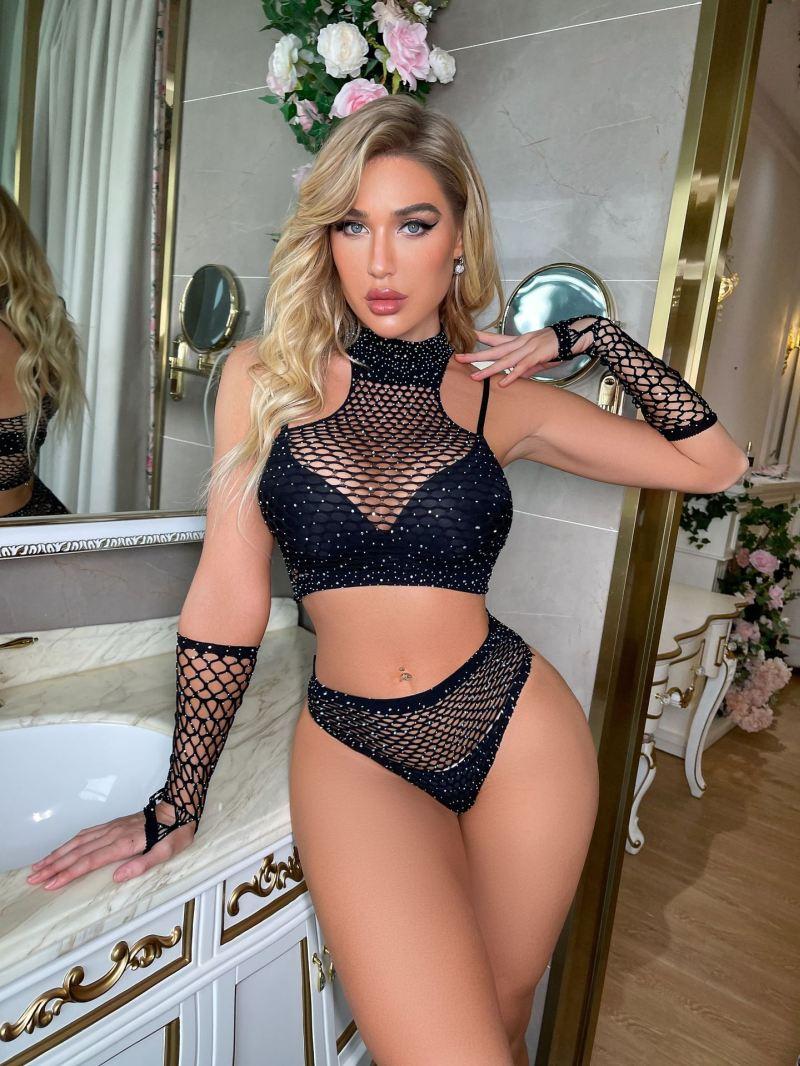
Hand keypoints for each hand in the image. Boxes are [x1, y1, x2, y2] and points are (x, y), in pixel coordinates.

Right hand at [25, 803, 195, 890]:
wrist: (179, 806)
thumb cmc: (176, 831)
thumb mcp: (168, 851)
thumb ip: (143, 864)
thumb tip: (118, 877)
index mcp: (125, 843)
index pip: (90, 861)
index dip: (69, 873)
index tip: (51, 884)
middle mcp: (113, 834)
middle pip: (77, 852)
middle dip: (54, 866)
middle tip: (34, 879)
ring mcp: (111, 827)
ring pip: (78, 841)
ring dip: (57, 854)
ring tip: (40, 866)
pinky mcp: (113, 824)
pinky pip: (86, 833)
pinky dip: (70, 842)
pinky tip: (62, 848)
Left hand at [453, 321, 595, 385]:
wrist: (576, 335)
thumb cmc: (558, 346)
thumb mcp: (539, 357)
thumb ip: (526, 366)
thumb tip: (516, 377)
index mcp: (520, 340)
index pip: (497, 339)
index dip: (481, 338)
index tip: (466, 337)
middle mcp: (521, 342)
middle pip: (494, 350)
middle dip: (475, 355)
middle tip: (459, 358)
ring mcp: (529, 348)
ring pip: (504, 360)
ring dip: (488, 369)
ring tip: (475, 377)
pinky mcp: (538, 356)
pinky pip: (522, 368)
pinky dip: (512, 376)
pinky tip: (502, 383)